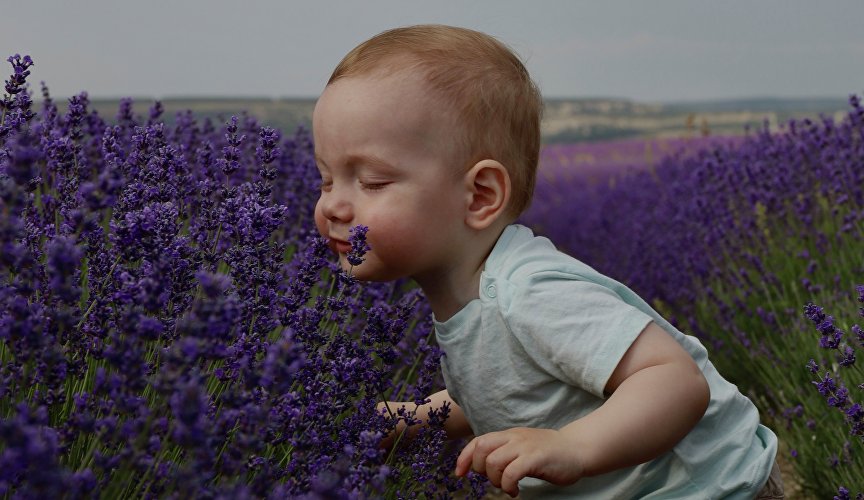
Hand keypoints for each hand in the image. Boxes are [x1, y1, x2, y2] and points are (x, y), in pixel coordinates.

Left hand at [455, 427, 584, 496]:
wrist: (577, 449)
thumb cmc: (549, 453)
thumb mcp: (522, 446)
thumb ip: (505, 451)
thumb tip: (483, 465)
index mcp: (509, 435)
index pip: (478, 441)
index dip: (465, 457)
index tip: (460, 473)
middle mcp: (514, 438)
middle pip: (482, 449)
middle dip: (479, 468)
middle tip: (492, 480)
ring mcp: (525, 447)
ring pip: (494, 461)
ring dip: (494, 479)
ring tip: (506, 486)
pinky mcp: (536, 458)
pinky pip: (511, 472)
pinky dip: (508, 485)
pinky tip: (515, 491)